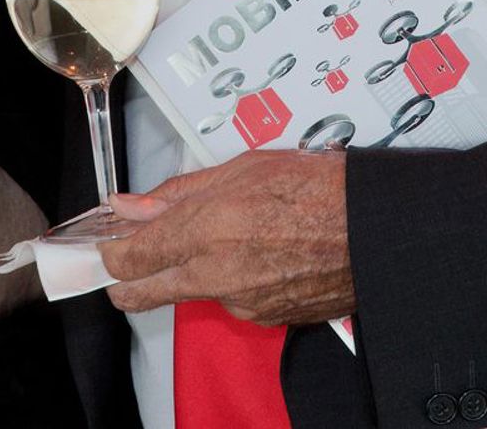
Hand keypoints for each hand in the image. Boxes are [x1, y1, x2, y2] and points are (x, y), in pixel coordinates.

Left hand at [99, 150, 354, 324]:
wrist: (376, 227)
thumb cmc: (320, 188)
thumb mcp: (240, 168)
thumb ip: (178, 192)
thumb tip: (133, 204)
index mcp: (208, 228)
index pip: (130, 257)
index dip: (111, 250)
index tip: (109, 240)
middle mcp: (219, 274)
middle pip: (142, 294)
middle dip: (126, 278)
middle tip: (130, 254)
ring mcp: (242, 302)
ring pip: (192, 290)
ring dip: (195, 268)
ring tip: (231, 232)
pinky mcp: (265, 318)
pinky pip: (231, 298)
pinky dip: (233, 278)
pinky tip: (258, 251)